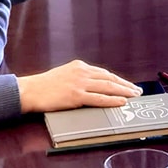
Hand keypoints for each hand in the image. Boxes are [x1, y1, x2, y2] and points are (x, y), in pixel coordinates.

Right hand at [17, 59, 141, 114]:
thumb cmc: (45, 85)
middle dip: (125, 85)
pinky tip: (121, 102)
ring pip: (107, 87)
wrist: (30, 90)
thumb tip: (94, 86)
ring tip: (134, 96)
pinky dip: (112, 100)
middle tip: (137, 91)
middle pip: (110, 79)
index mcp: (79, 66)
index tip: (128, 85)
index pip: (104, 73)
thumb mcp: (64, 74)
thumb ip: (79, 77)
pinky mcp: (76, 95)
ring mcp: (79, 83)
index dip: (118, 80)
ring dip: (124, 92)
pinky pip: (99, 98)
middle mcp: (82, 72)